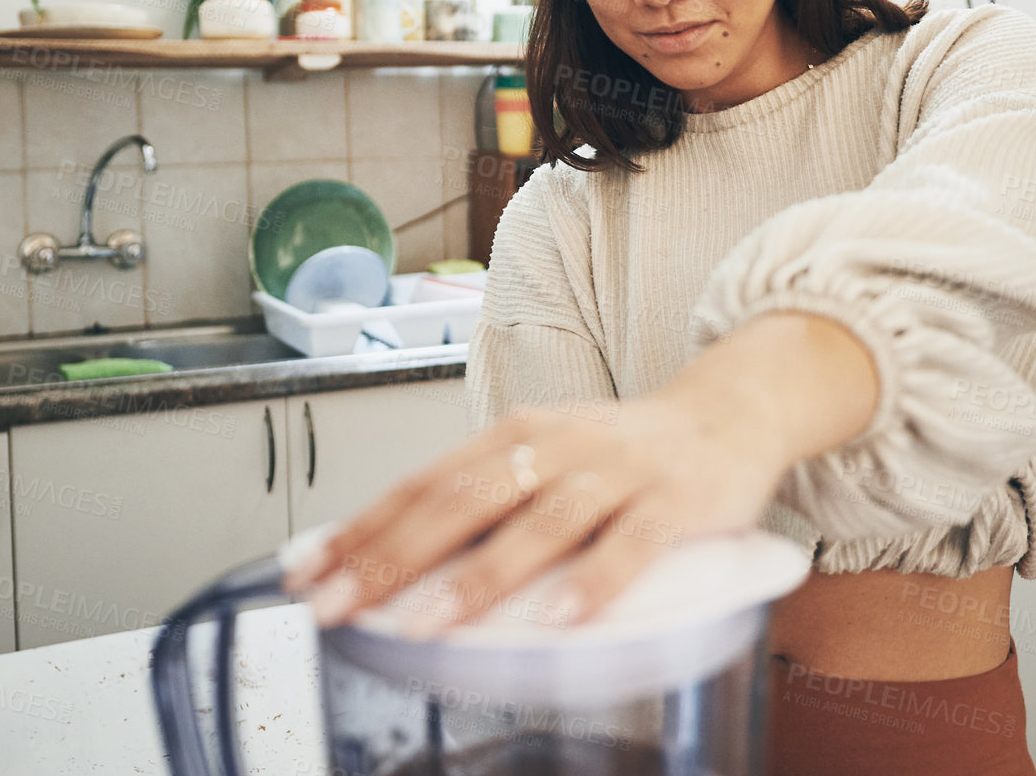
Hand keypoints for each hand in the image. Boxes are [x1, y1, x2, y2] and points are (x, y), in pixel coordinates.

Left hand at [281, 311, 878, 636]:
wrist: (728, 410)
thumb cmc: (623, 452)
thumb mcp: (545, 459)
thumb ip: (485, 501)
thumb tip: (396, 559)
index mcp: (514, 435)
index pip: (422, 485)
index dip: (361, 530)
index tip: (306, 574)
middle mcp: (557, 446)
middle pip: (463, 501)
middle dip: (394, 557)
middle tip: (340, 605)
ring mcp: (617, 472)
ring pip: (540, 523)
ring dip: (480, 577)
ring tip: (428, 624)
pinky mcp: (675, 501)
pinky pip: (632, 545)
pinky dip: (594, 582)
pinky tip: (560, 620)